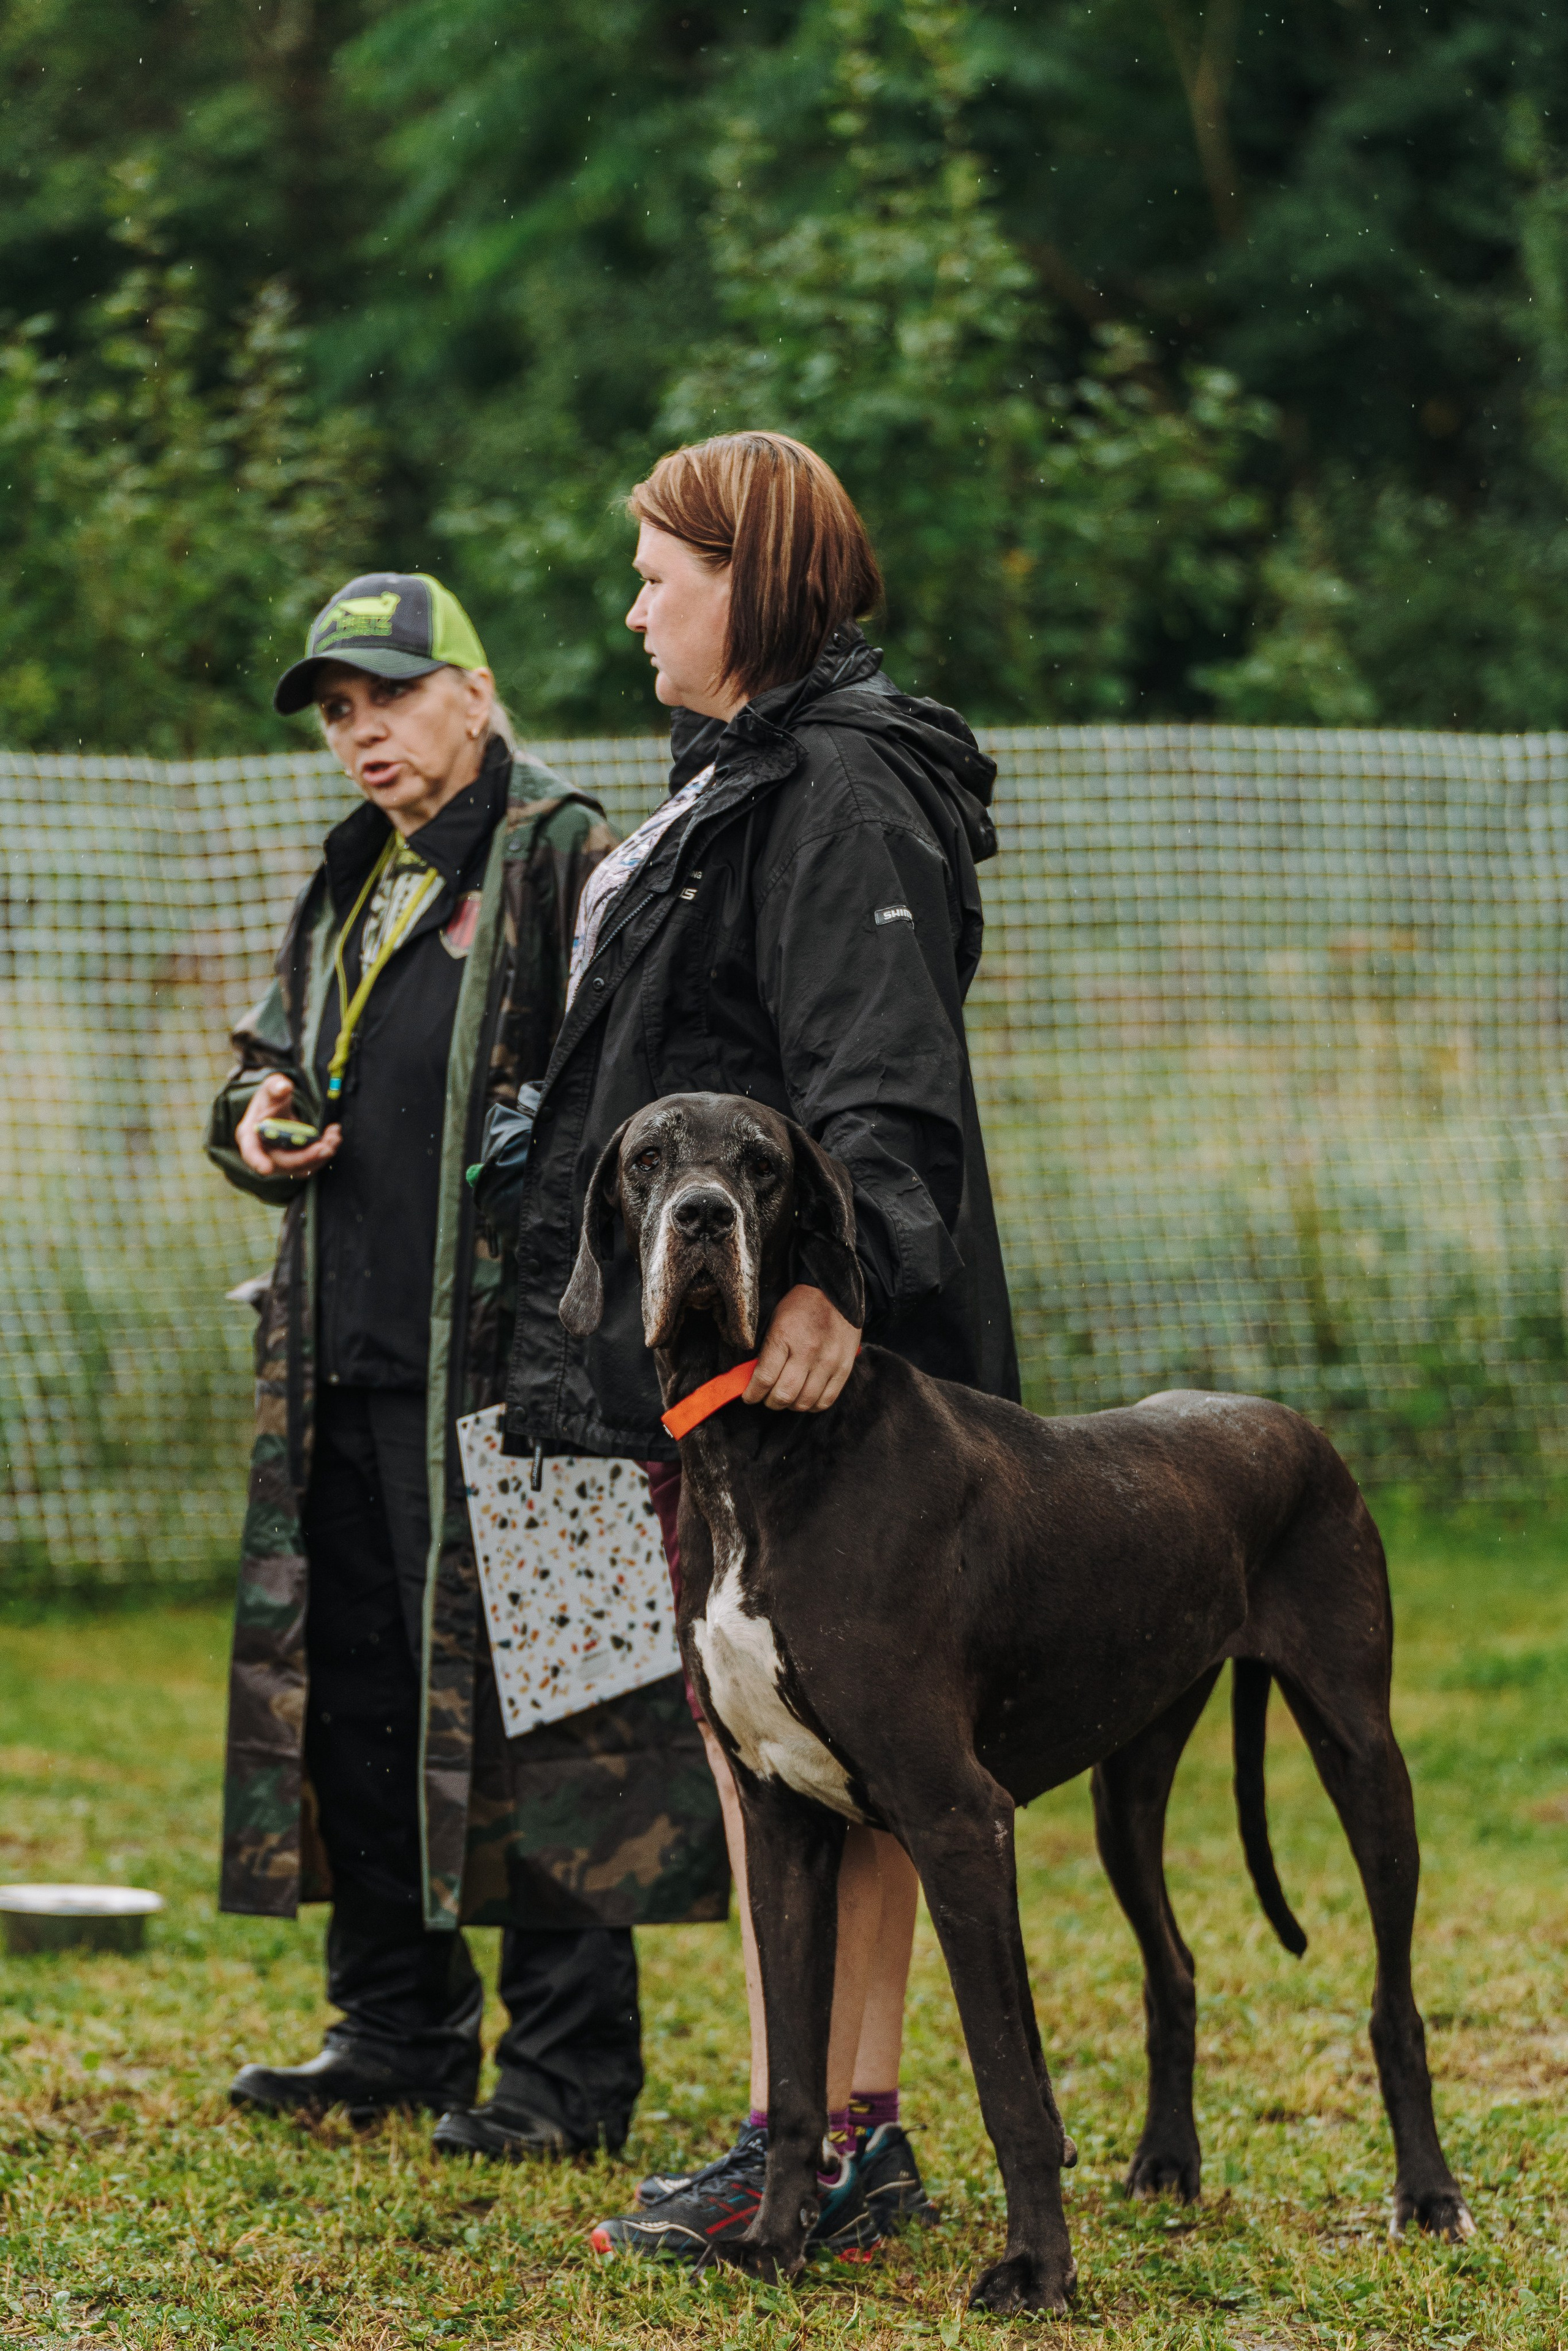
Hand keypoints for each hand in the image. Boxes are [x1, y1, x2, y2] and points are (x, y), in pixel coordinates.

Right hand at [235, 1072, 341, 1178]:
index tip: (266, 1169)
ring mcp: (281, 1159)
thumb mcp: (271, 1087)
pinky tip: (334, 1136)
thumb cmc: (271, 1098)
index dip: (257, 1161)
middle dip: (306, 1157)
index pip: (251, 1151)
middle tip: (327, 1147)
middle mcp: (264, 1152)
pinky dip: (324, 1152)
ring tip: (335, 1137)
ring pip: (301, 1167)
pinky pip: (311, 1163)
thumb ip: (275, 1086)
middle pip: (284, 1163)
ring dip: (320, 1156)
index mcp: (250, 1135)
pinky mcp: (297, 1160)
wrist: (281, 1106)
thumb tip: (283, 1087)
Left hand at [744, 1283, 858, 1412]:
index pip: (764, 1378)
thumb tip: (754, 1379)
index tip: (749, 1397)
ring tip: (787, 1397)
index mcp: (784, 1337)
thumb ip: (766, 1351)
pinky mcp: (844, 1367)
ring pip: (805, 1402)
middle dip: (770, 1402)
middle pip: (784, 1395)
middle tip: (767, 1398)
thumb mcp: (775, 1322)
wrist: (835, 1292)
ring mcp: (828, 1361)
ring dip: (791, 1405)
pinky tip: (805, 1398)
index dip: (753, 1394)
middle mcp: (807, 1352)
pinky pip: (827, 1400)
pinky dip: (812, 1405)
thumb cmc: (800, 1307)